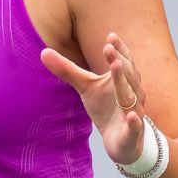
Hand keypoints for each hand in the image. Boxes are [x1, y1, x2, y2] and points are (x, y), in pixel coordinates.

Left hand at [39, 32, 147, 165]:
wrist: (122, 140)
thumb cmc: (105, 107)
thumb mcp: (85, 87)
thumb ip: (67, 70)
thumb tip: (43, 52)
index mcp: (122, 79)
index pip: (123, 60)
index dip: (118, 49)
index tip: (111, 36)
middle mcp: (131, 92)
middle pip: (128, 74)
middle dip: (119, 61)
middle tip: (108, 48)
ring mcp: (134, 112)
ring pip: (131, 96)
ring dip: (124, 83)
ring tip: (116, 67)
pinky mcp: (132, 133)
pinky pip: (134, 126)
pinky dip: (133, 121)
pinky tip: (131, 115)